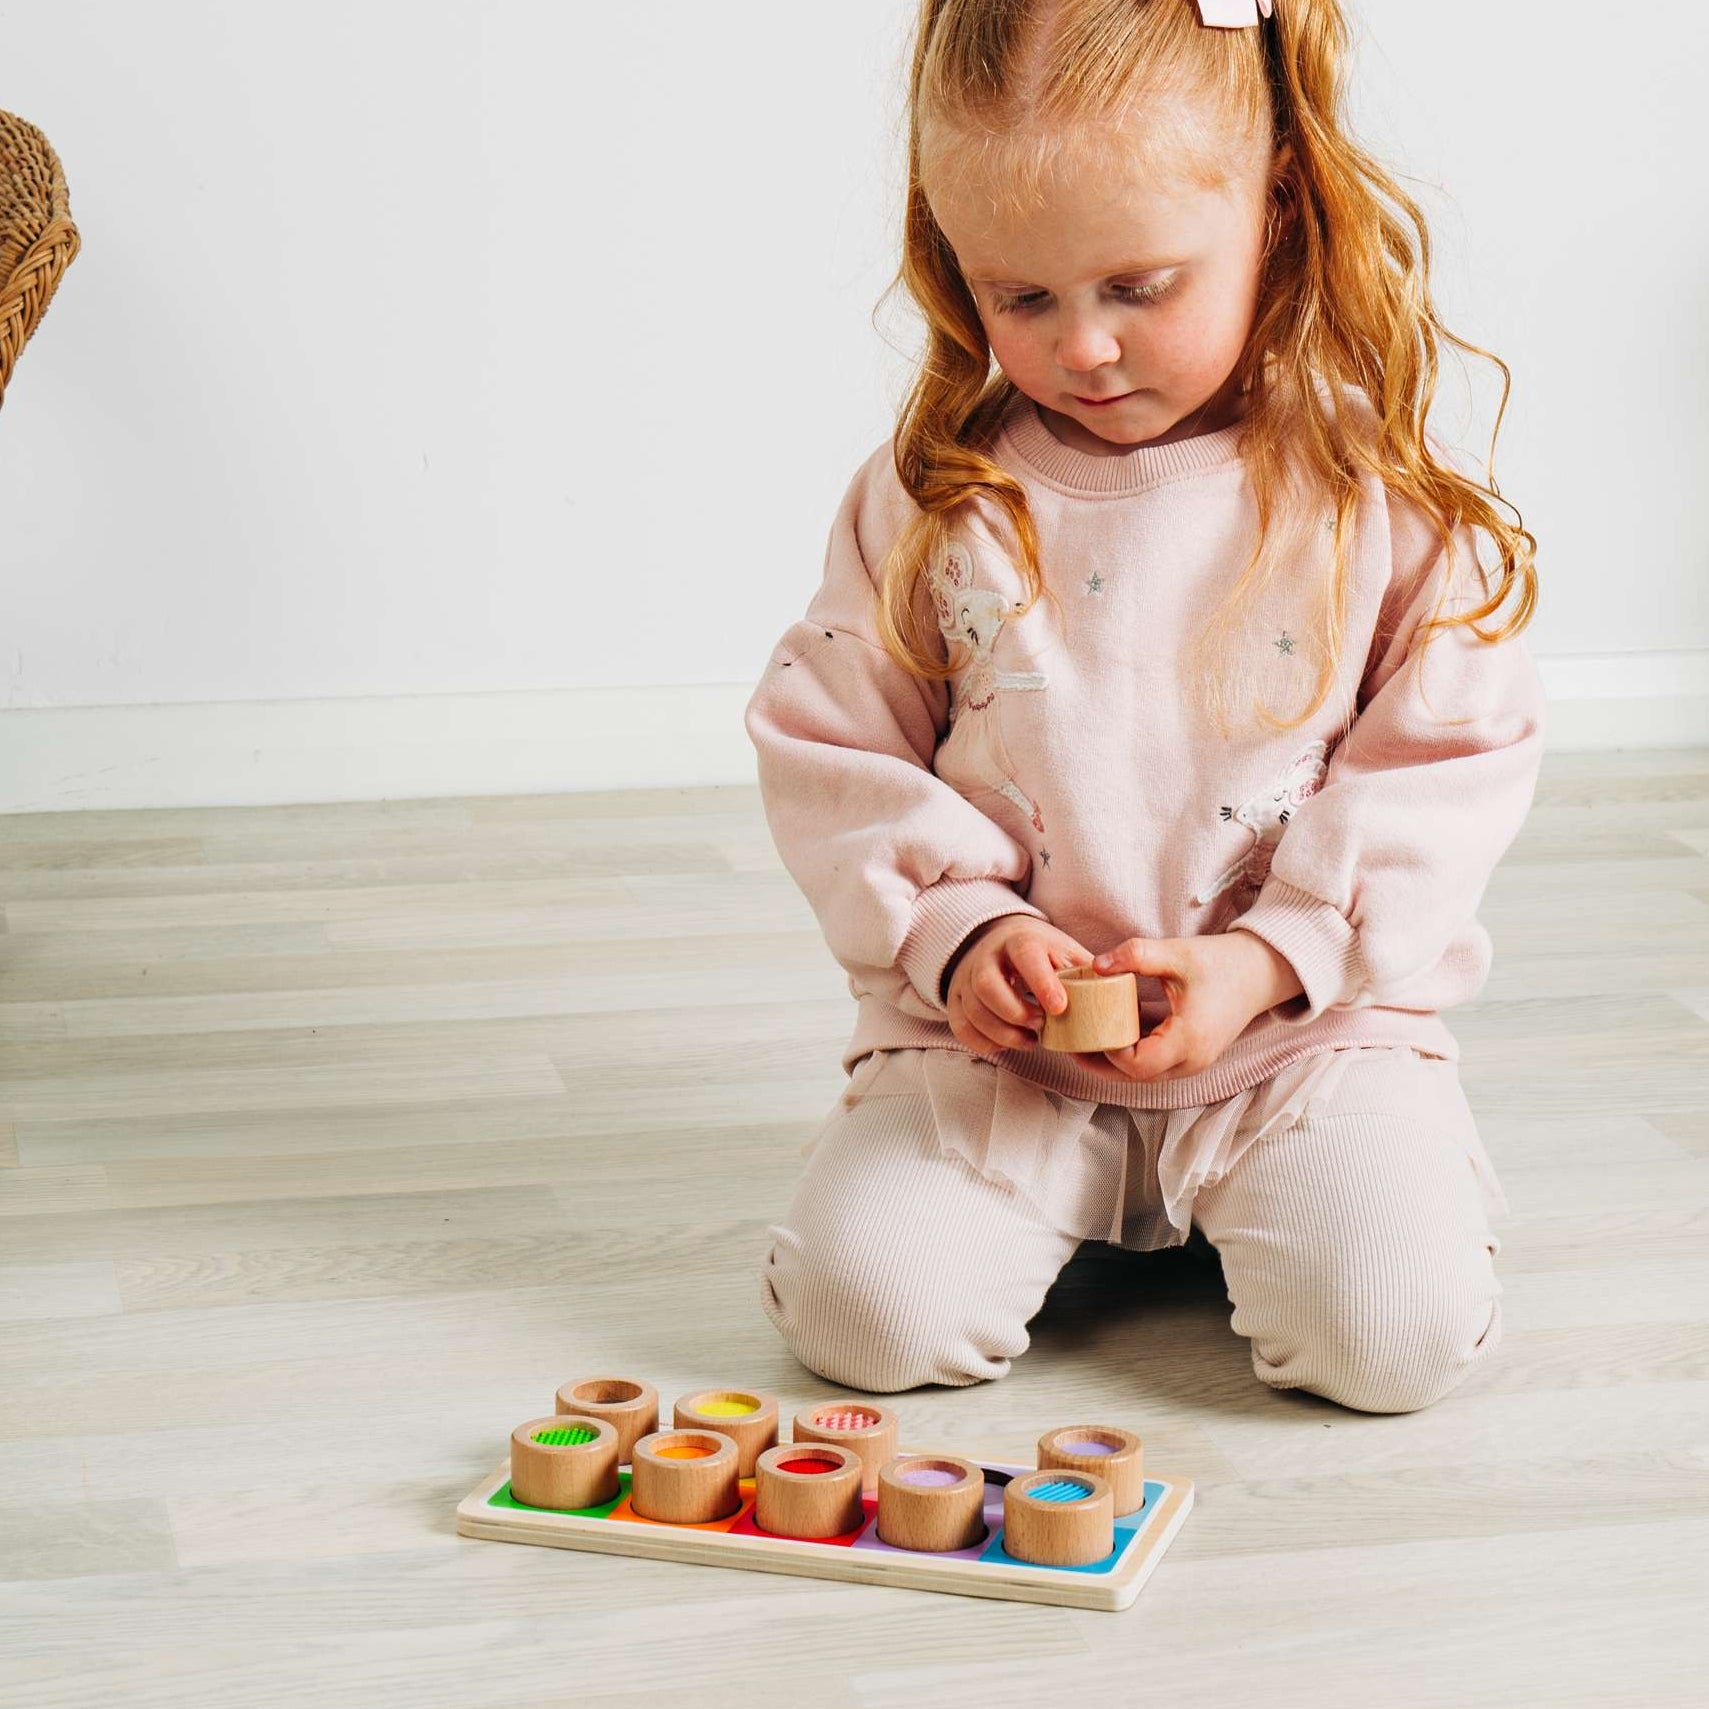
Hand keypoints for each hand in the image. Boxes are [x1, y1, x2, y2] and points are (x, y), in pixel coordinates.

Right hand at [944, 914, 1096, 1057]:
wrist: (999, 941)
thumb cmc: (1041, 953)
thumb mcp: (1065, 951)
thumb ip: (1086, 971)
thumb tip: (1118, 995)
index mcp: (1020, 940)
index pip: (1025, 956)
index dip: (1041, 983)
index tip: (1059, 1008)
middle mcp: (988, 956)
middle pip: (987, 985)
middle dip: (1014, 1013)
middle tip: (1039, 1026)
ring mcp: (967, 977)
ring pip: (973, 1009)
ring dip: (1002, 1032)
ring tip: (1029, 1041)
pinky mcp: (957, 997)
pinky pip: (961, 1025)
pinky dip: (984, 1041)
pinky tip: (1006, 1043)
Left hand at [1064, 930, 1304, 1084]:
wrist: (1261, 971)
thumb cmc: (1222, 962)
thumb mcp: (1176, 953)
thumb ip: (1135, 956)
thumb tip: (1094, 966)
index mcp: (1188, 1040)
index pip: (1136, 1064)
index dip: (1107, 1051)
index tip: (1086, 1027)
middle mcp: (1192, 1060)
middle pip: (1135, 1076)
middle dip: (1102, 1062)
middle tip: (1071, 1041)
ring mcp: (1193, 1062)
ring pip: (1144, 1073)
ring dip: (1115, 1059)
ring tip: (1085, 1037)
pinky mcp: (1192, 1055)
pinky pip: (1155, 1063)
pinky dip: (1132, 1052)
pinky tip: (1111, 1031)